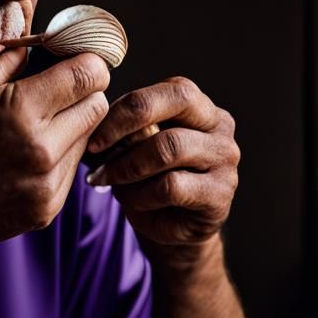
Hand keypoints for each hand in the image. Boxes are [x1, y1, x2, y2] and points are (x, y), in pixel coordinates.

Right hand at [0, 47, 109, 260]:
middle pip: (97, 105)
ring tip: (33, 126)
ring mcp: (48, 183)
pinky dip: (56, 157)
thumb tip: (38, 47)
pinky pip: (70, 170)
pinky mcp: (48, 207)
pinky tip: (25, 156)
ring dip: (70, 125)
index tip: (74, 61)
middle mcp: (43, 149)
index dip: (87, 61)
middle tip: (55, 92)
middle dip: (82, 92)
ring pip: (87, 138)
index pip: (88, 74)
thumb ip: (6, 61)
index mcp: (21, 111)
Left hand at [84, 76, 239, 251]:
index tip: (93, 133)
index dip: (126, 106)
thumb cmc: (149, 181)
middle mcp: (219, 126)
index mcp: (198, 105)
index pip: (168, 87)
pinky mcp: (220, 194)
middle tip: (95, 148)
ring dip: (128, 165)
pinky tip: (132, 201)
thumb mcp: (133, 149)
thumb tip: (93, 119)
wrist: (173, 229)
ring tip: (108, 179)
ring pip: (170, 146)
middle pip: (178, 100)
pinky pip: (171, 187)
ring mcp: (224, 159)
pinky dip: (141, 195)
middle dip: (127, 122)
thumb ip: (125, 130)